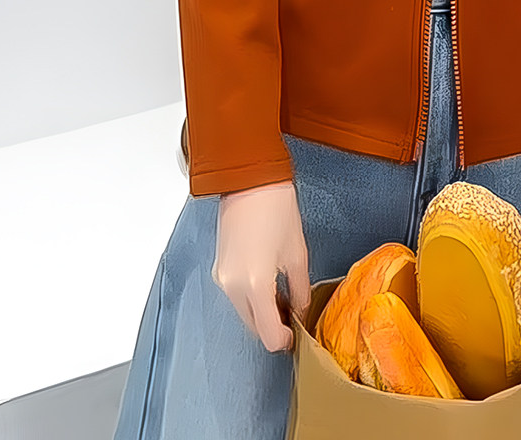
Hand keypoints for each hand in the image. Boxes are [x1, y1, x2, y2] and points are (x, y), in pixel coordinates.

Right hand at [213, 179, 310, 353]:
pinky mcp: (219, 269)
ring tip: (282, 294)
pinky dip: (251, 298)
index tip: (297, 333)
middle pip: (254, 327)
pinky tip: (267, 282)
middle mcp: (233, 287)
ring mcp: (223, 278)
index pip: (268, 335)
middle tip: (294, 313)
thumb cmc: (276, 209)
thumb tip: (301, 312)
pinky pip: (236, 296)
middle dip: (274, 326)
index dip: (285, 340)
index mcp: (255, 285)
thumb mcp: (297, 254)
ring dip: (262, 312)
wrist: (249, 180)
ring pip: (244, 312)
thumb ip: (300, 291)